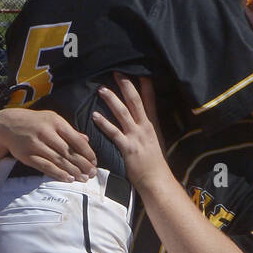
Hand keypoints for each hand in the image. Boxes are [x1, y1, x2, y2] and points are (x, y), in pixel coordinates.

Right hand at [0, 108, 97, 180]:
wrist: (8, 124)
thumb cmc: (35, 122)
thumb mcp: (52, 120)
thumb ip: (69, 131)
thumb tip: (86, 140)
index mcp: (55, 122)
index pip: (75, 139)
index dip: (86, 152)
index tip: (95, 162)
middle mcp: (46, 132)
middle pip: (68, 152)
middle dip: (82, 164)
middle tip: (92, 174)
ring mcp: (36, 145)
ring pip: (58, 161)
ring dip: (73, 171)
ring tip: (83, 179)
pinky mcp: (27, 155)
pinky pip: (45, 167)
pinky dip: (58, 174)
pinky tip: (68, 179)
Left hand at [92, 74, 168, 192]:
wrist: (157, 181)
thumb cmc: (155, 164)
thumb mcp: (156, 143)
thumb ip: (148, 130)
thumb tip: (141, 122)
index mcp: (152, 126)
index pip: (150, 101)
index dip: (146, 86)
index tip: (141, 72)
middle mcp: (145, 128)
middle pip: (135, 101)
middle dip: (126, 85)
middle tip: (116, 72)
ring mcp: (136, 137)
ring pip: (123, 113)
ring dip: (111, 100)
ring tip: (101, 89)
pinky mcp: (128, 148)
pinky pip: (114, 133)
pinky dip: (104, 123)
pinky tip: (94, 116)